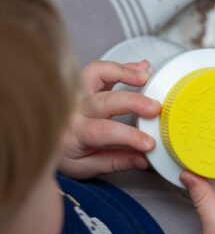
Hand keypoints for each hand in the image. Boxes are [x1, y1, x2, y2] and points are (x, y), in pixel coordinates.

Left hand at [59, 60, 161, 179]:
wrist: (40, 140)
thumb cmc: (62, 154)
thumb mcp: (87, 167)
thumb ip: (116, 162)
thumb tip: (143, 159)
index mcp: (75, 134)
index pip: (104, 132)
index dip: (129, 136)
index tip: (149, 143)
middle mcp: (73, 109)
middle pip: (104, 100)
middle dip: (133, 101)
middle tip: (155, 108)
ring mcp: (76, 92)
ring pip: (97, 72)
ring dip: (124, 72)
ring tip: (147, 76)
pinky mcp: (82, 82)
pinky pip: (100, 68)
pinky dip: (123, 67)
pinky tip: (141, 68)